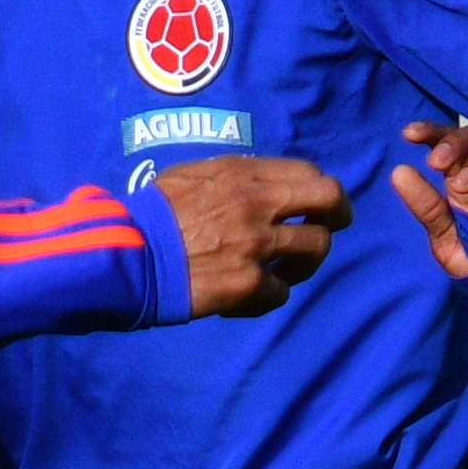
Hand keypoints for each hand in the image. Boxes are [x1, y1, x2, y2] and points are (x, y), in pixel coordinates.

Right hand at [144, 155, 348, 316]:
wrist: (128, 256)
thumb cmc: (151, 214)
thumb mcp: (191, 175)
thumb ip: (232, 177)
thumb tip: (258, 182)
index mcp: (244, 175)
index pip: (309, 173)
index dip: (320, 189)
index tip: (317, 202)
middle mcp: (259, 205)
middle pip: (330, 202)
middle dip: (339, 215)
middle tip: (332, 227)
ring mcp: (257, 247)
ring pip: (316, 250)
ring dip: (303, 262)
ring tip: (284, 270)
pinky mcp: (248, 285)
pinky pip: (280, 293)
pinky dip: (267, 295)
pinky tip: (246, 295)